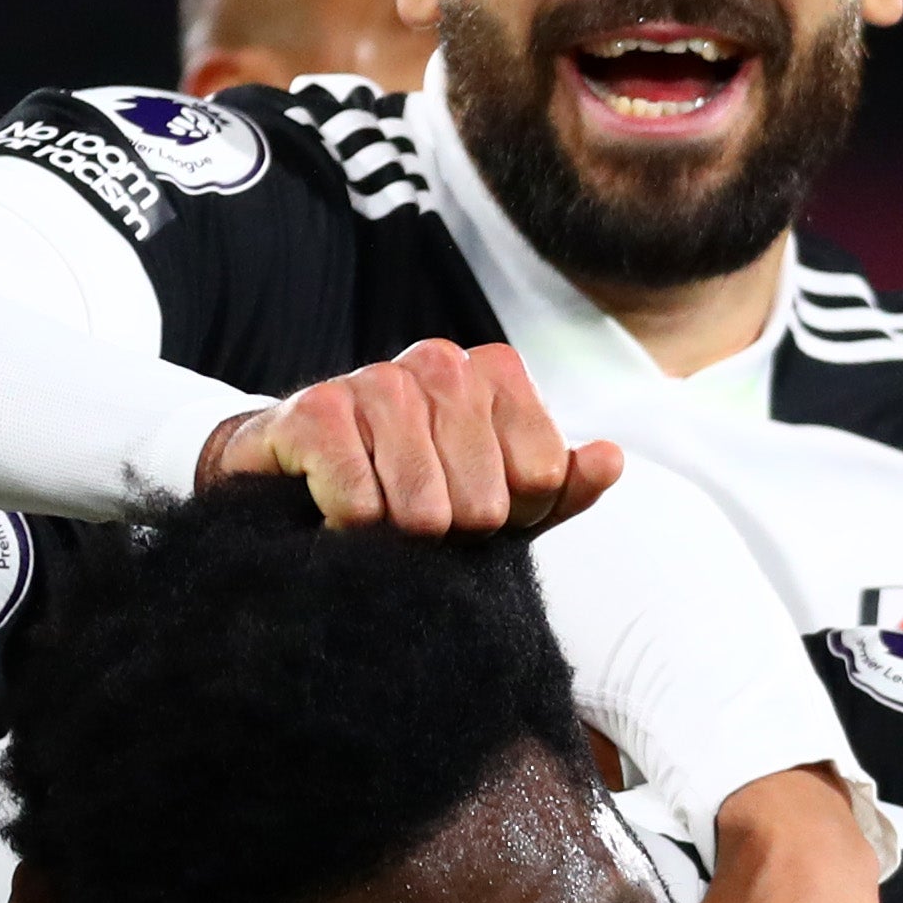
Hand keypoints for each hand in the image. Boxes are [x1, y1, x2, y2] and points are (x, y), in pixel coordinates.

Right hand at [199, 338, 621, 533]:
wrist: (292, 486)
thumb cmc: (408, 491)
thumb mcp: (497, 497)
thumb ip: (559, 486)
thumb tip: (610, 458)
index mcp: (494, 373)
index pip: (544, 476)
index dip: (513, 519)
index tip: (473, 514)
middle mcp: (439, 363)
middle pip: (485, 503)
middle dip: (452, 535)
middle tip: (416, 522)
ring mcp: (375, 381)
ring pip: (423, 510)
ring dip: (398, 540)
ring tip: (377, 521)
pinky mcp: (314, 411)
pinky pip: (359, 506)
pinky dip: (348, 533)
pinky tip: (334, 516)